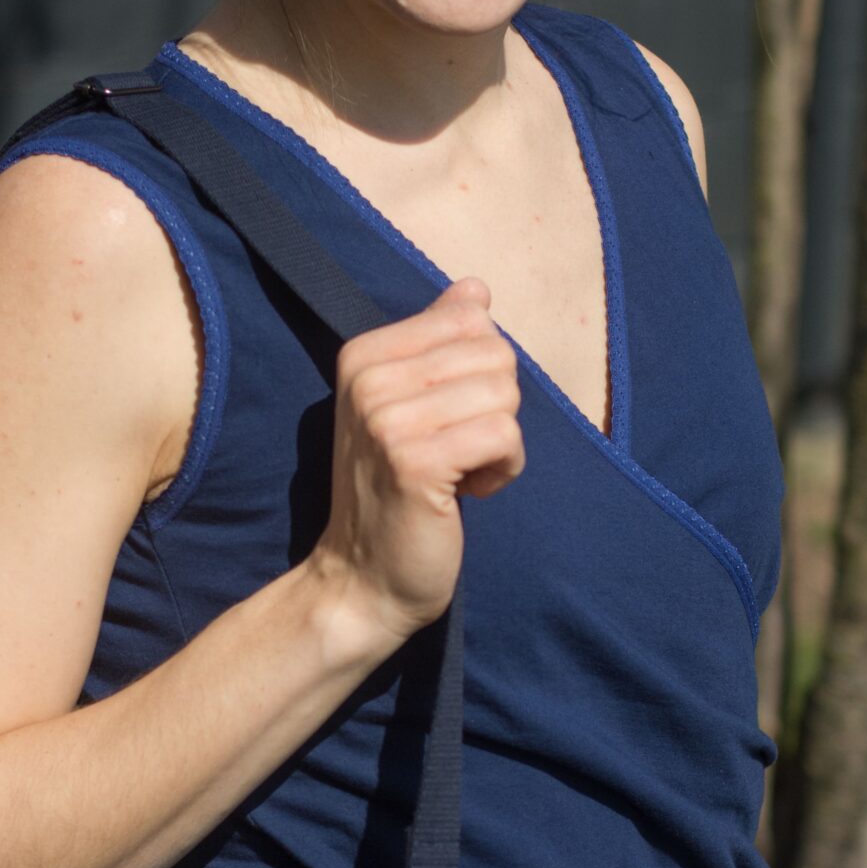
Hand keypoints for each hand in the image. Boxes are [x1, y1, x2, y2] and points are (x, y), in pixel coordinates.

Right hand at [315, 276, 523, 642]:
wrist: (361, 580)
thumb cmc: (393, 494)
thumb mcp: (407, 407)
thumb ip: (439, 343)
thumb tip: (474, 287)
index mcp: (362, 354)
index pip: (471, 320)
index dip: (480, 375)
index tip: (444, 422)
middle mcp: (368, 378)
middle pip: (495, 353)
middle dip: (495, 408)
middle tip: (455, 454)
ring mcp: (387, 420)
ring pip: (505, 393)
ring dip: (500, 444)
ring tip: (459, 475)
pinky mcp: (415, 462)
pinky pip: (504, 433)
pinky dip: (503, 469)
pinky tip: (468, 493)